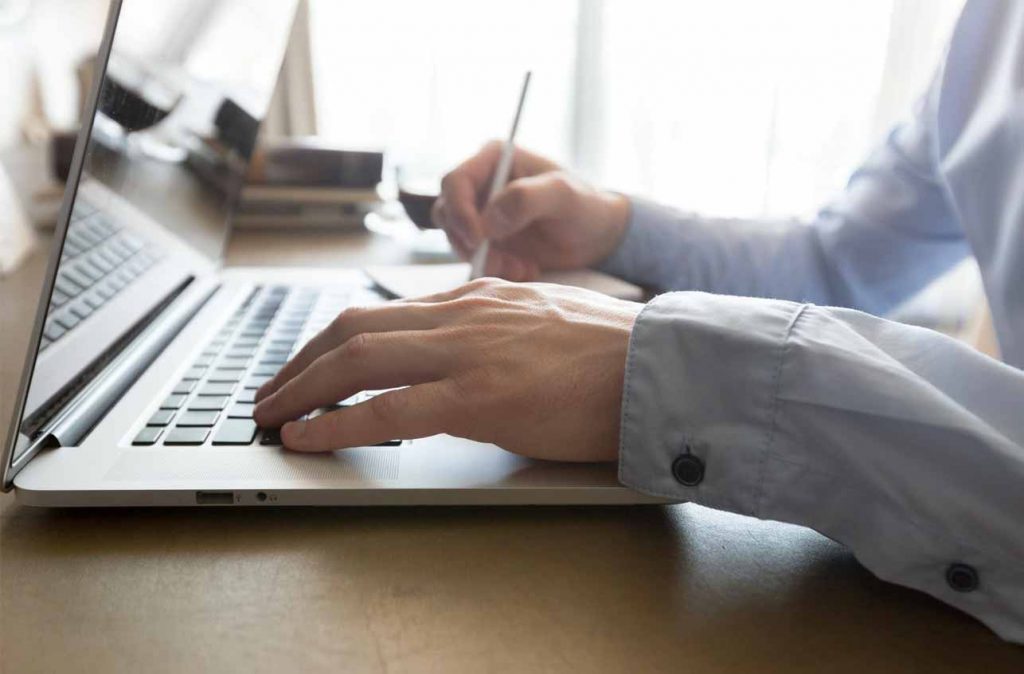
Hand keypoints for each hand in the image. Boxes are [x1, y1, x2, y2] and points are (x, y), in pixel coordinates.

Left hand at [252, 279, 643, 461]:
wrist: (661, 367)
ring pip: (359, 358)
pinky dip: (337, 423)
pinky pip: (388, 408)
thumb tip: (460, 357)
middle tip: (269, 391)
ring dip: (302, 388)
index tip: (309, 363)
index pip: (384, 312)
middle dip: (300, 361)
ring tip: (270, 414)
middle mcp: (463, 314)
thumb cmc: (611, 355)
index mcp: (478, 297)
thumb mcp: (540, 324)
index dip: (333, 339)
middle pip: (354, 327)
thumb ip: (494, 332)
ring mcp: (468, 352)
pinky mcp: (479, 396)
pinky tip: (308, 437)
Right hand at [432, 142, 630, 280]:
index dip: (459, 211)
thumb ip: (526, 199)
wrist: (595, 237)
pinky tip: (525, 269)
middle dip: (470, 242)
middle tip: (501, 262)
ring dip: (485, 259)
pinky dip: (495, 269)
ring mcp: (481, 213)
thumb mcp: (564, 196)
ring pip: (457, 239)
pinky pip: (473, 258)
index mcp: (494, 159)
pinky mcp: (486, 240)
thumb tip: (489, 220)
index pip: (455, 181)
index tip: (479, 239)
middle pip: (448, 212)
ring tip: (522, 267)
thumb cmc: (584, 206)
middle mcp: (482, 183)